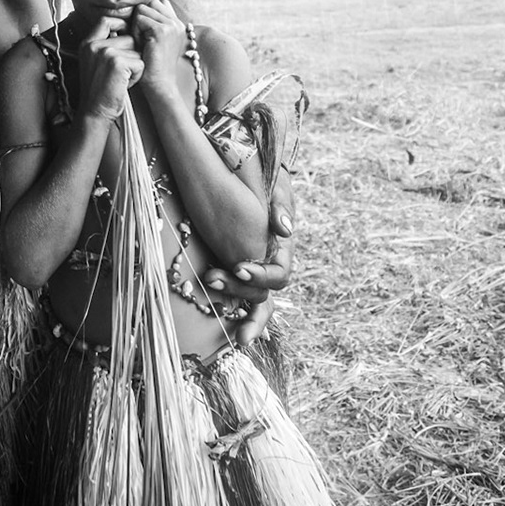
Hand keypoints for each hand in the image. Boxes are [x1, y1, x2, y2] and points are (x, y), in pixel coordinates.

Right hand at [77, 14, 142, 122]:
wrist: (94, 111)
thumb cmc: (99, 90)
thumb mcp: (94, 62)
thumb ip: (104, 45)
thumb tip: (126, 31)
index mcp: (87, 43)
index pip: (106, 20)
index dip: (120, 24)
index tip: (127, 33)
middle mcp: (94, 45)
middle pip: (129, 37)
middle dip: (132, 54)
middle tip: (120, 71)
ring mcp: (105, 52)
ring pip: (137, 51)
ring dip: (135, 65)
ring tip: (121, 78)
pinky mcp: (117, 62)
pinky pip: (140, 63)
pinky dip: (137, 75)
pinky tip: (124, 84)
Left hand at [129, 0, 187, 96]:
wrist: (159, 84)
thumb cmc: (153, 65)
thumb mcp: (156, 40)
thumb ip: (157, 21)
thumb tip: (157, 2)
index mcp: (178, 23)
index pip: (156, 3)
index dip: (145, 17)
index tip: (147, 37)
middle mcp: (177, 22)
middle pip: (148, 4)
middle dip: (140, 19)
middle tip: (143, 40)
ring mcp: (171, 25)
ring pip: (142, 9)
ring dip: (136, 26)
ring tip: (143, 43)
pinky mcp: (162, 30)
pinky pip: (139, 19)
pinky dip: (135, 32)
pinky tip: (142, 46)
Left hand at [198, 181, 294, 346]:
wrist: (243, 168)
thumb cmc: (265, 176)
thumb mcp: (276, 184)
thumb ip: (281, 204)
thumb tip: (284, 229)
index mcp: (282, 248)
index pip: (278, 274)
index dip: (261, 276)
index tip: (238, 268)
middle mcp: (268, 263)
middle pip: (265, 296)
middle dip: (251, 310)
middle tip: (224, 302)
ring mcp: (252, 268)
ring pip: (252, 301)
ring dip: (242, 316)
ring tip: (233, 337)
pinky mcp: (232, 264)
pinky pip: (234, 292)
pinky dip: (229, 305)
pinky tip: (220, 321)